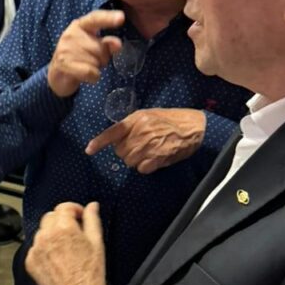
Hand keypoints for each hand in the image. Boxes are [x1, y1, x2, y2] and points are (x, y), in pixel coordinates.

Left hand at [27, 202, 107, 284]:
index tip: (79, 215)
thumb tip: (92, 206)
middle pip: (50, 217)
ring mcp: (36, 250)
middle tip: (74, 231)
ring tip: (66, 248)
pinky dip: (44, 249)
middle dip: (62, 220)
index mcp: (63, 228)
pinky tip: (57, 260)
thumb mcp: (97, 242)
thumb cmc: (90, 274)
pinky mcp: (30, 262)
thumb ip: (92, 220)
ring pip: (42, 232)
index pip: (63, 207)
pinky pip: (36, 248)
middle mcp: (46, 236)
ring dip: (52, 234)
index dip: (74, 209)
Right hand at [47, 10, 123, 97]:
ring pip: (96, 62)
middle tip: (92, 60)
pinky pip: (90, 72)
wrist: (57, 74)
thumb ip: (107, 44)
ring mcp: (66, 48)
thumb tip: (117, 44)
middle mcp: (71, 34)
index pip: (95, 18)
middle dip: (103, 58)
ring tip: (85, 66)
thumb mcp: (94, 46)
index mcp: (80, 25)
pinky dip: (93, 77)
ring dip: (96, 68)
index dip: (108, 18)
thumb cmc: (79, 56)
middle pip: (101, 48)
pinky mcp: (63, 63)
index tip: (121, 18)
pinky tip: (86, 76)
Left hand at [85, 108, 206, 173]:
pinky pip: (142, 169)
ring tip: (149, 152)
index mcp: (137, 119)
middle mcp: (140, 131)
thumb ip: (132, 125)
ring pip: (129, 161)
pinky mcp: (158, 157)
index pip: (113, 131)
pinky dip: (146, 167)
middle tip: (140, 146)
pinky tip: (155, 158)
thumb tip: (118, 139)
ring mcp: (149, 145)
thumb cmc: (172, 120)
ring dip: (136, 160)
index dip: (99, 142)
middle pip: (120, 151)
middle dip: (127, 152)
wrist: (196, 126)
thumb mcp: (150, 115)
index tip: (89, 150)